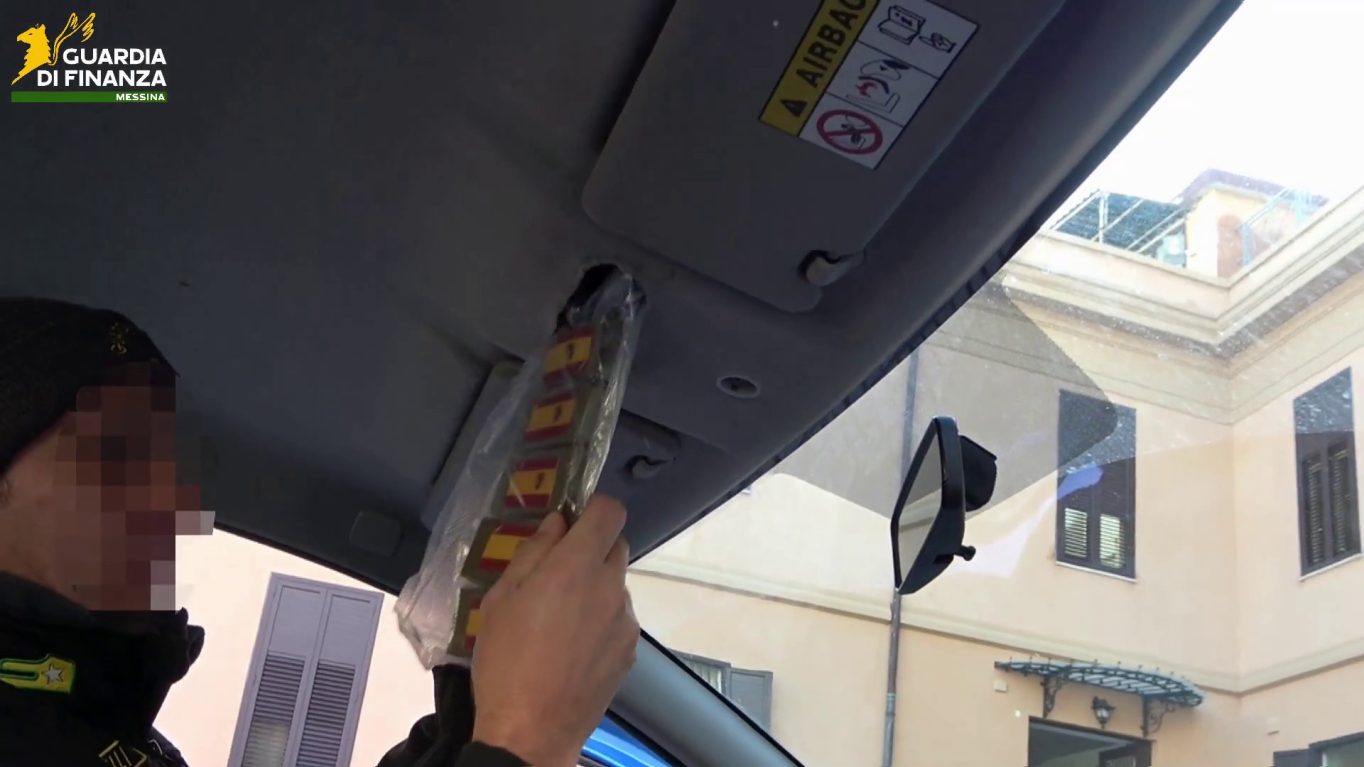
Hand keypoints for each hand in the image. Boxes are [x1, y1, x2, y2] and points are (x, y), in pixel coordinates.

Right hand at [470, 495, 638, 766]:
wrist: (532, 731)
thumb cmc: (506, 662)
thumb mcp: (501, 600)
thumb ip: (534, 553)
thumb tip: (557, 523)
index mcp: (577, 567)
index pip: (610, 511)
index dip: (594, 508)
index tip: (573, 520)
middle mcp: (610, 587)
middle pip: (615, 546)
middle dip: (590, 550)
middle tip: (555, 575)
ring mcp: (625, 620)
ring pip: (615, 584)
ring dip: (594, 588)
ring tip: (558, 621)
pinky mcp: (630, 649)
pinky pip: (618, 618)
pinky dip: (601, 620)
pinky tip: (572, 647)